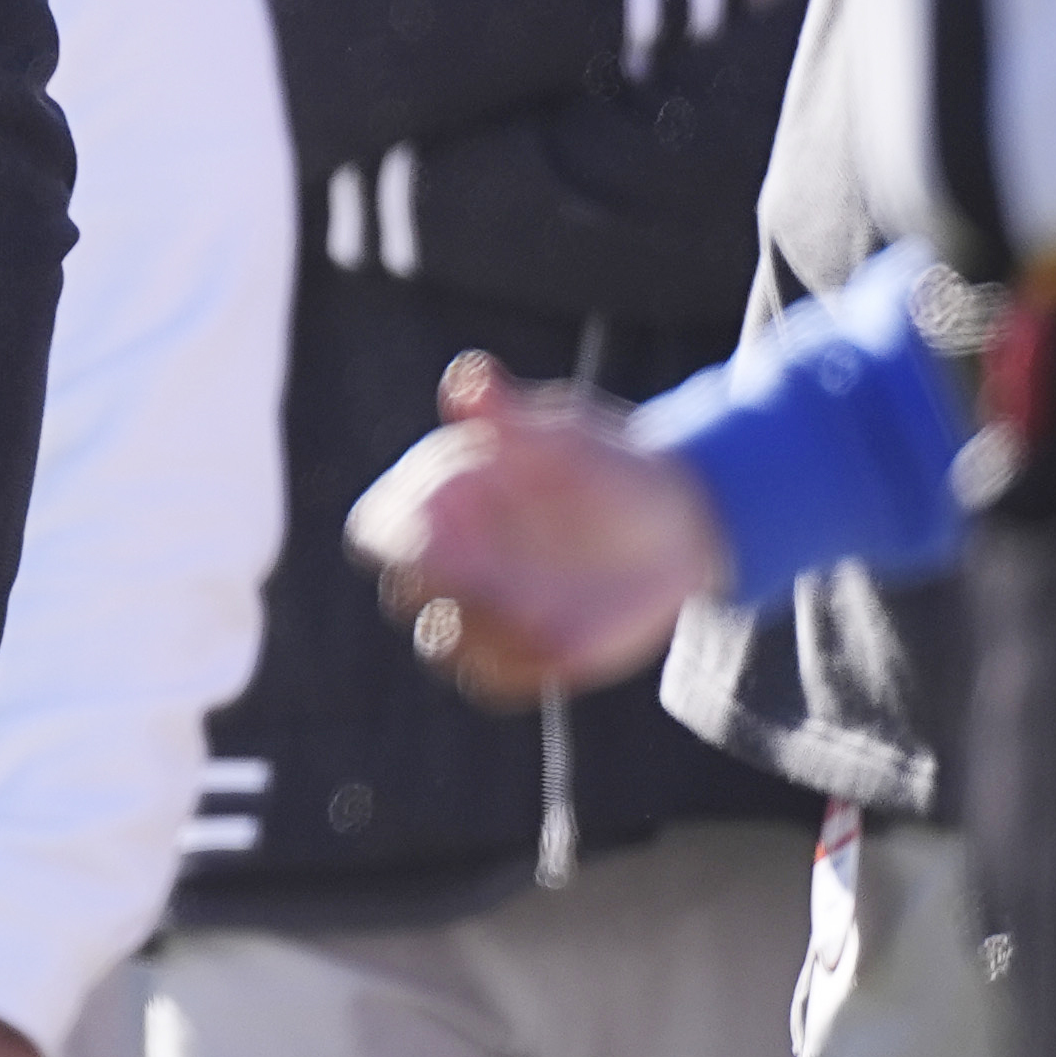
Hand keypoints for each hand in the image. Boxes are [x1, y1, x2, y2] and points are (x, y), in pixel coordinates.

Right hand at [347, 353, 729, 706]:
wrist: (678, 514)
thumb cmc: (603, 459)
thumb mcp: (564, 428)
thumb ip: (510, 412)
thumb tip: (468, 375)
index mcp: (436, 503)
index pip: (377, 530)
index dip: (392, 535)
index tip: (433, 529)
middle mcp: (450, 563)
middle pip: (401, 593)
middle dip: (430, 588)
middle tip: (485, 572)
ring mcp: (486, 613)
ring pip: (442, 644)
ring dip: (474, 633)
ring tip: (534, 607)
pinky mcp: (528, 655)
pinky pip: (495, 681)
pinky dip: (513, 667)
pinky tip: (562, 636)